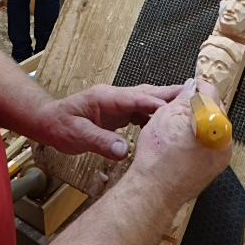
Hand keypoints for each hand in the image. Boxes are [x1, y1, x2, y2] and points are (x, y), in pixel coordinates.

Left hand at [39, 83, 182, 159]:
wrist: (48, 121)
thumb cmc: (59, 125)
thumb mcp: (76, 136)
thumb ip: (100, 141)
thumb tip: (124, 151)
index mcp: (107, 97)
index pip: (139, 98)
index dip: (160, 103)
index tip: (180, 108)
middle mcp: (115, 96)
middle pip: (148, 93)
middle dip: (171, 95)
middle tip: (197, 96)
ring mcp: (117, 102)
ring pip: (147, 100)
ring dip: (166, 104)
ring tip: (188, 110)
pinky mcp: (118, 111)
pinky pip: (141, 110)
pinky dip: (155, 115)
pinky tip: (165, 124)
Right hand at [131, 79, 231, 206]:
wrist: (155, 189)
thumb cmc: (158, 157)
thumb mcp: (167, 114)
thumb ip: (184, 98)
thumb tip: (192, 88)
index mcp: (213, 122)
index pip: (210, 93)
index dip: (197, 87)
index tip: (190, 87)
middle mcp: (223, 138)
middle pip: (215, 110)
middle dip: (199, 105)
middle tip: (181, 105)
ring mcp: (221, 154)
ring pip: (213, 127)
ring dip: (199, 122)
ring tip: (178, 126)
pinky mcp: (216, 166)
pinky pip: (211, 143)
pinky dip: (199, 138)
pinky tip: (182, 142)